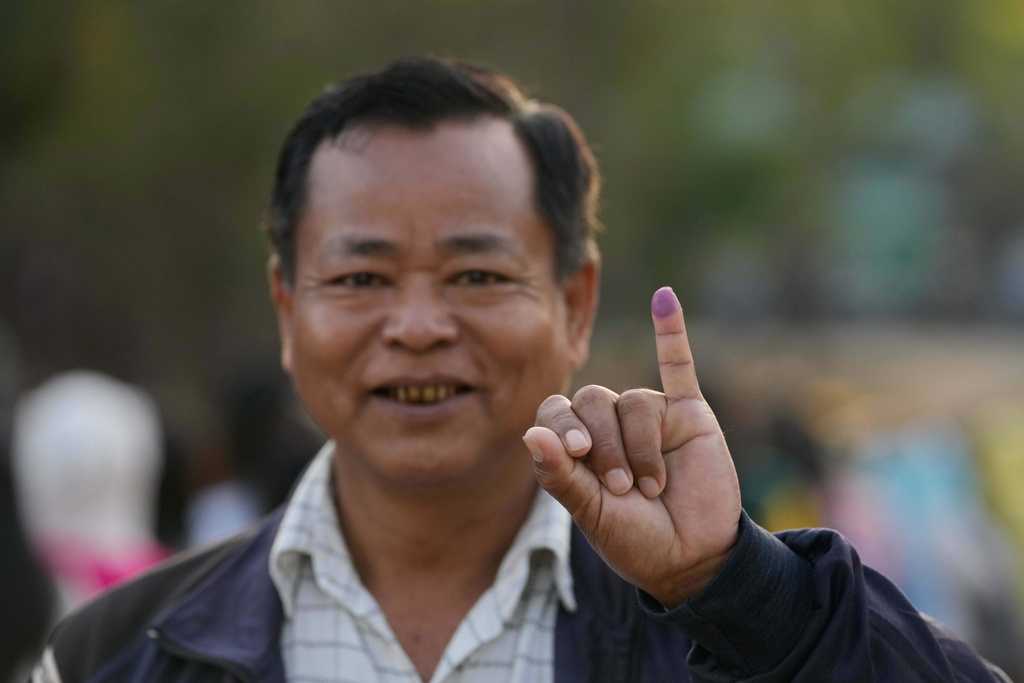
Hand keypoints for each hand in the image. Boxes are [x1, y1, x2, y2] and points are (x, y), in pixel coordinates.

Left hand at [523, 286, 740, 607]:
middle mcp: (608, 424)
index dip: (562, 427)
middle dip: (606, 448)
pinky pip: (678, 365)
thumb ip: (561, 476)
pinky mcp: (687, 413)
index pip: (555, 412)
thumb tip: (530, 432)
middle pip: (593, 401)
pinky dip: (671, 330)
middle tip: (625, 489)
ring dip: (641, 448)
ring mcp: (648, 415)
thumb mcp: (592, 515)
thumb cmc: (636, 540)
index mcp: (576, 446)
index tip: (576, 454)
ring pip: (633, 401)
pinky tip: (664, 297)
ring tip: (655, 488)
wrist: (694, 557)